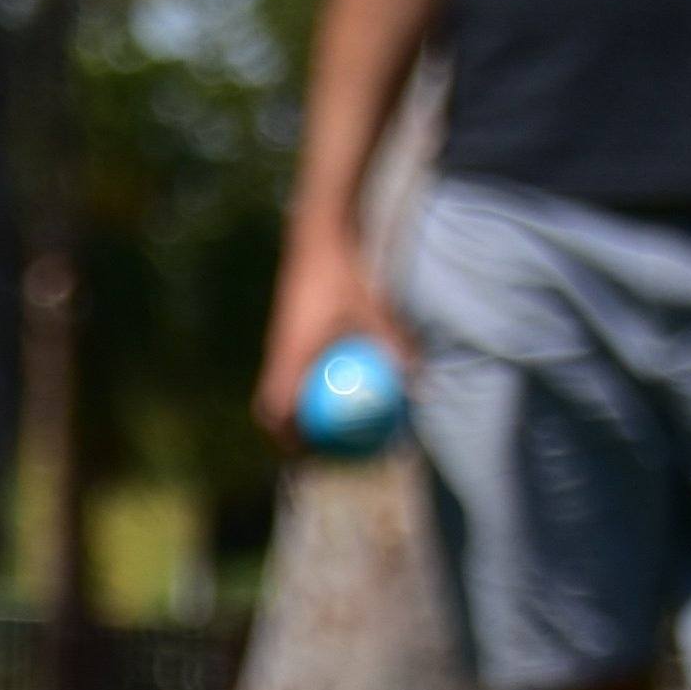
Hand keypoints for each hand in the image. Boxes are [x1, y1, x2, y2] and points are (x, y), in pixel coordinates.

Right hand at [256, 223, 406, 438]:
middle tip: (315, 450)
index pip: (275, 409)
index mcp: (290, 354)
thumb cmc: (343, 270)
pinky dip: (302, 387)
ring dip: (293, 411)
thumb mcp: (374, 309)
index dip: (286, 438)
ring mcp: (281, 341)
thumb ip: (394, 346)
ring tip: (321, 427)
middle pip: (269, 406)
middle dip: (285, 433)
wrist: (319, 231)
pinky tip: (330, 387)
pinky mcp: (289, 330)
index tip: (307, 457)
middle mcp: (279, 351)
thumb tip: (421, 385)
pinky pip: (289, 370)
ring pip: (277, 388)